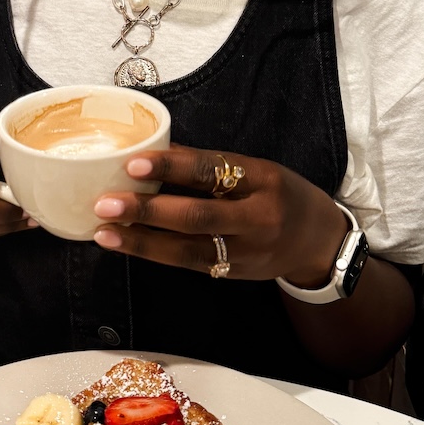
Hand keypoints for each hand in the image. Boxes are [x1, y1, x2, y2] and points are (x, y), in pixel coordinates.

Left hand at [91, 145, 347, 285]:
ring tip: (104, 231)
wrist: (319, 242)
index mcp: (264, 179)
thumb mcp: (258, 169)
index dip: (173, 167)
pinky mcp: (233, 274)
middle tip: (106, 202)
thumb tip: (154, 149)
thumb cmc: (280, 194)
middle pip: (198, 216)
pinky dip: (154, 254)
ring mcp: (246, 252)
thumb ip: (211, 164)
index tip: (134, 163)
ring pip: (188, 249)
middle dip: (148, 211)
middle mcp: (258, 217)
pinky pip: (190, 264)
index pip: (213, 170)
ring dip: (141, 242)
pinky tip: (125, 245)